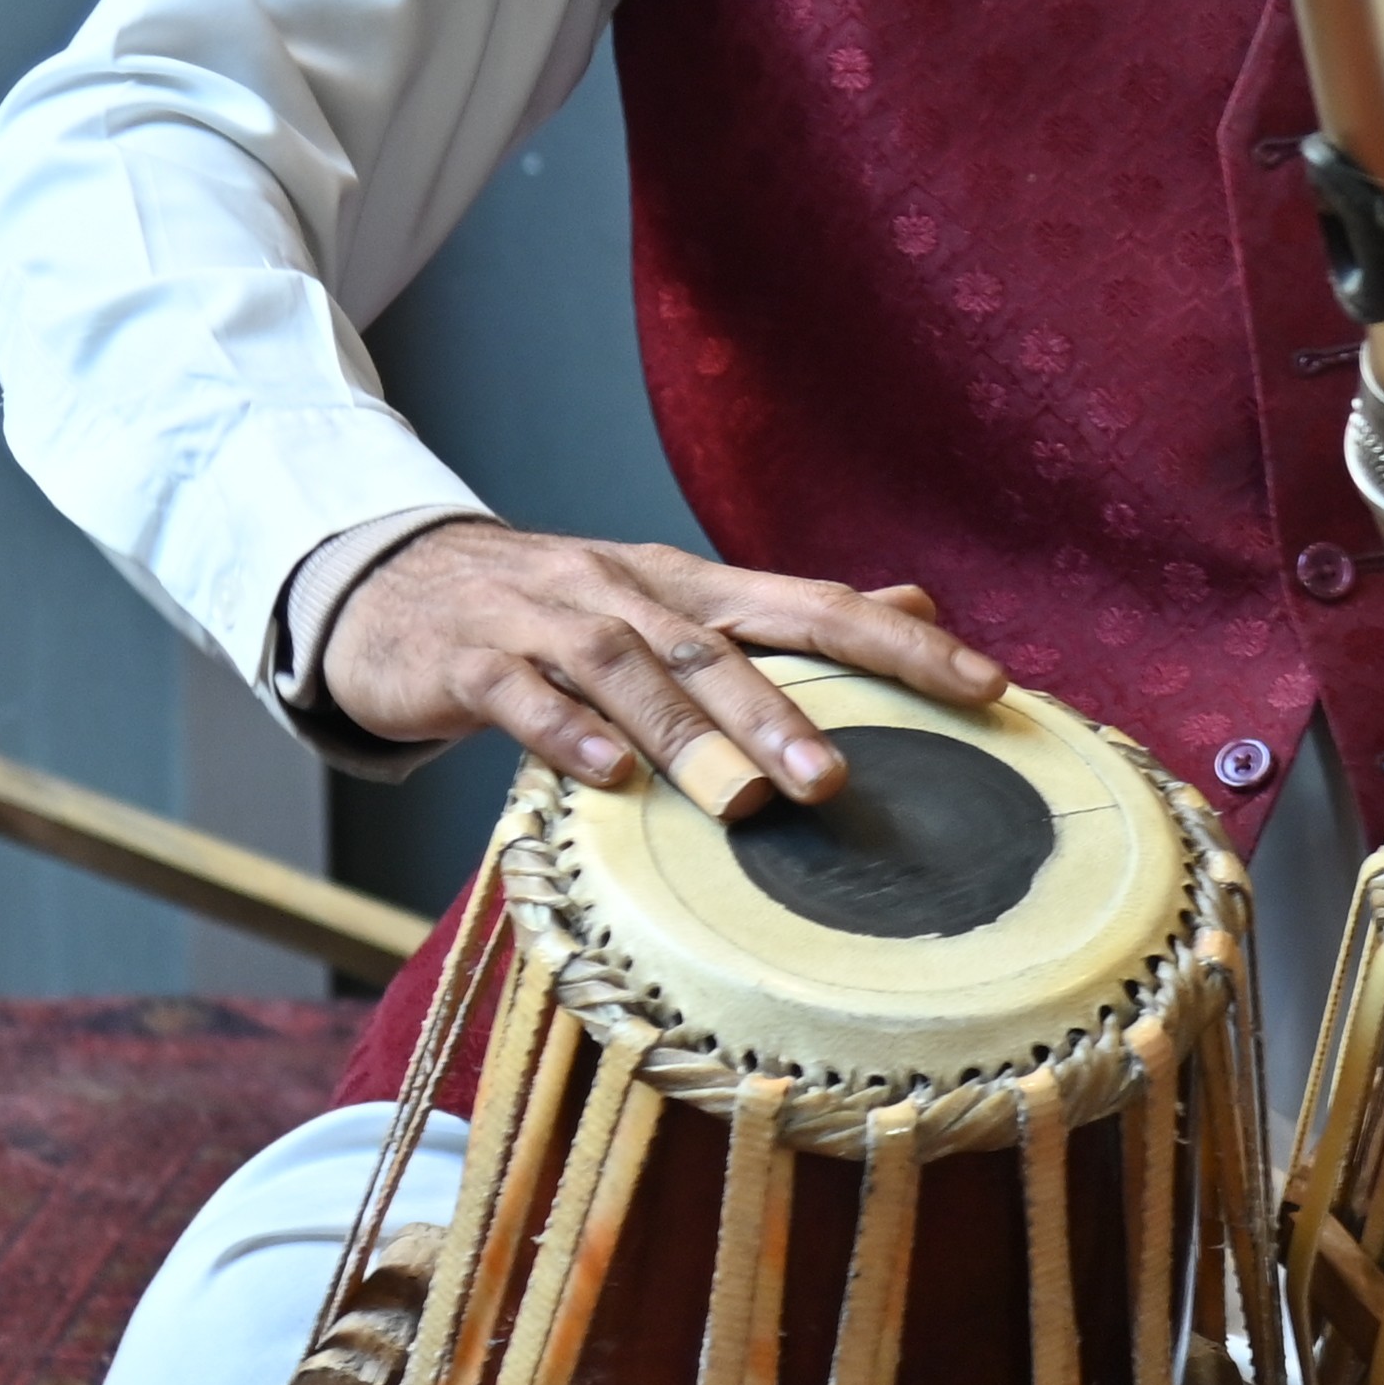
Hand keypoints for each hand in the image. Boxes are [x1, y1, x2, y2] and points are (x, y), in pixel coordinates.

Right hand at [319, 523, 1005, 819]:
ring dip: (686, 733)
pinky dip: (563, 732)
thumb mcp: (676, 602)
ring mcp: (547, 620)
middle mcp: (629, 590)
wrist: (395, 582)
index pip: (817, 606)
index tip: (989, 689)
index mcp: (693, 585)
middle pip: (720, 645)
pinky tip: (604, 776)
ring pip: (625, 669)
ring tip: (740, 802)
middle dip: (784, 713)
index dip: (903, 647)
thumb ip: (787, 615)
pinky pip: (520, 692)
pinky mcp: (471, 659)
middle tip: (842, 783)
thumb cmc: (558, 612)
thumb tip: (914, 608)